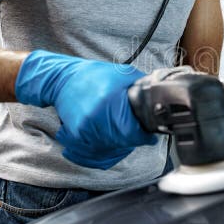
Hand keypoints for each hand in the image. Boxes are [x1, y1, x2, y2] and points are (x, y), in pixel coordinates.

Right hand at [14, 50, 156, 168]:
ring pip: (110, 148)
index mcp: (109, 101)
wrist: (62, 79)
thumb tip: (160, 99)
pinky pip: (95, 150)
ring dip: (121, 145)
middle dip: (134, 139)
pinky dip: (106, 147)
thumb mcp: (124, 74)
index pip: (132, 131)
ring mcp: (84, 128)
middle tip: (140, 134)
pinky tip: (110, 137)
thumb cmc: (95, 75)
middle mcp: (95, 116)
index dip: (144, 136)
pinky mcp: (76, 135)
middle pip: (122, 141)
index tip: (150, 137)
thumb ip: (143, 87)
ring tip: (125, 133)